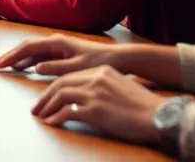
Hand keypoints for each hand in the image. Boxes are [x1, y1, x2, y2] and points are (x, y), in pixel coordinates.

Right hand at [0, 34, 116, 73]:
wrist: (115, 59)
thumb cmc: (98, 62)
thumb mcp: (78, 68)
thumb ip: (56, 67)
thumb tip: (36, 68)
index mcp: (57, 43)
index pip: (28, 48)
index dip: (12, 56)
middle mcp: (54, 42)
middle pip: (26, 47)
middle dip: (9, 55)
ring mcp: (56, 47)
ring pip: (31, 52)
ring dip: (17, 58)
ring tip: (3, 65)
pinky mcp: (60, 53)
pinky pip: (39, 56)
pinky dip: (28, 61)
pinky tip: (22, 68)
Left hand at [30, 65, 167, 145]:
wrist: (157, 116)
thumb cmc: (142, 106)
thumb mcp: (120, 86)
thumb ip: (102, 85)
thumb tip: (86, 95)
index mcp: (101, 71)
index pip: (70, 76)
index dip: (55, 88)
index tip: (47, 98)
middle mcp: (96, 79)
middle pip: (61, 84)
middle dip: (45, 97)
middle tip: (37, 108)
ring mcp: (95, 94)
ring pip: (61, 96)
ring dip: (47, 107)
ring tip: (41, 116)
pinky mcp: (95, 110)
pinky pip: (68, 112)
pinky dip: (57, 118)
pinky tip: (52, 123)